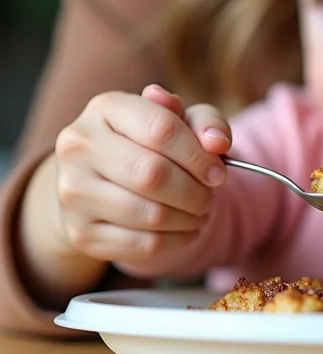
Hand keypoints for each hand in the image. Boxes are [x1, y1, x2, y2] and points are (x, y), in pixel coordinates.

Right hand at [52, 84, 231, 263]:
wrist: (101, 179)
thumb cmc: (151, 141)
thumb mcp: (180, 119)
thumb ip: (206, 121)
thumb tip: (218, 141)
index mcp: (105, 108)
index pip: (160, 129)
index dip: (198, 155)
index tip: (218, 172)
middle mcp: (79, 147)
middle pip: (152, 174)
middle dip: (194, 190)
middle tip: (210, 196)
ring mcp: (73, 192)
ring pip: (149, 214)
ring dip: (188, 218)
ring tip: (202, 211)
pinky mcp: (81, 233)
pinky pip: (142, 244)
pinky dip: (176, 240)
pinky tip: (187, 230)